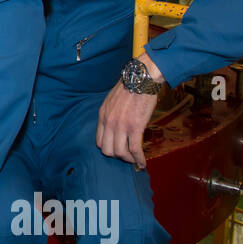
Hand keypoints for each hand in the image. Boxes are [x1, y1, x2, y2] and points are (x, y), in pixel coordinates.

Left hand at [96, 52, 163, 169]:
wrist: (141, 80)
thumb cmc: (130, 88)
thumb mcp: (112, 100)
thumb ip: (111, 114)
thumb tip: (117, 125)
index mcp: (102, 116)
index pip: (99, 141)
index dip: (108, 149)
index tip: (117, 150)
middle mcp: (109, 123)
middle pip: (107, 150)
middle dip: (117, 156)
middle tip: (127, 156)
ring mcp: (121, 126)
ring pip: (120, 152)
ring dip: (128, 159)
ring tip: (135, 160)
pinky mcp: (135, 128)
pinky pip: (134, 150)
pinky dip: (139, 159)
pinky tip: (143, 163)